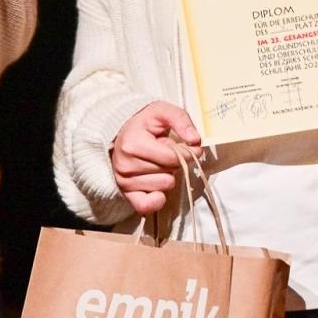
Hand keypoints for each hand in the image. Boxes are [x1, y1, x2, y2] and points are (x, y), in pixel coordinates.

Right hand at [111, 101, 201, 215]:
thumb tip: (195, 140)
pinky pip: (147, 206)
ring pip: (165, 186)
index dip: (186, 152)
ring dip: (167, 175)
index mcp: (132, 143)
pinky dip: (157, 198)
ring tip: (157, 163)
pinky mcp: (126, 194)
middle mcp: (125, 164)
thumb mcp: (161, 111)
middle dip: (174, 162)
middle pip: (170, 172)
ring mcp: (124, 181)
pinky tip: (157, 186)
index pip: (172, 157)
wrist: (122, 136)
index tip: (183, 145)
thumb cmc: (144, 125)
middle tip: (163, 152)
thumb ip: (180, 119)